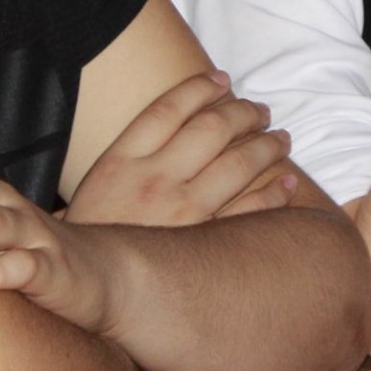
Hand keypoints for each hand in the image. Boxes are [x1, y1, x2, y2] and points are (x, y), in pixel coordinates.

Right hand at [64, 71, 298, 226]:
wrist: (82, 291)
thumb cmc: (89, 241)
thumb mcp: (92, 188)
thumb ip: (129, 156)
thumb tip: (172, 123)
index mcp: (120, 161)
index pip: (168, 108)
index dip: (199, 87)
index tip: (222, 79)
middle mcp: (153, 181)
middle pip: (211, 129)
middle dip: (243, 113)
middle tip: (261, 111)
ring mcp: (181, 213)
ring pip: (238, 164)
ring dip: (267, 146)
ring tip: (281, 138)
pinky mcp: (203, 246)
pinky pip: (250, 212)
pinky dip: (275, 194)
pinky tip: (288, 182)